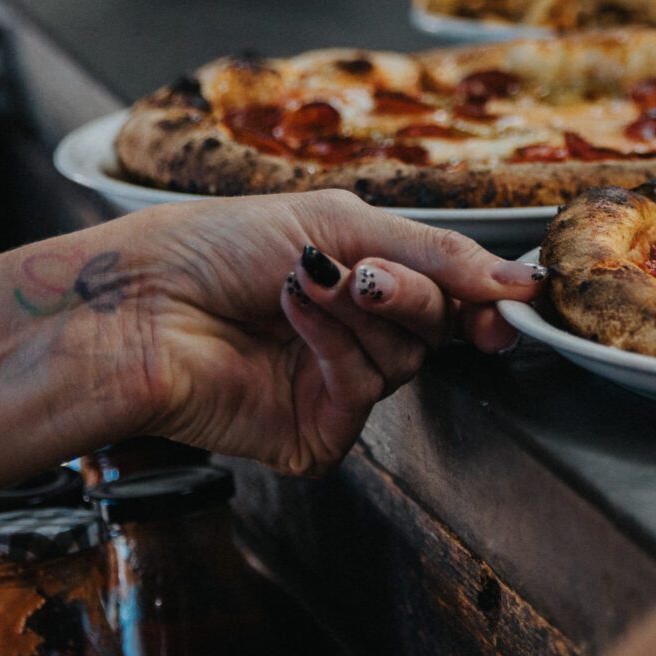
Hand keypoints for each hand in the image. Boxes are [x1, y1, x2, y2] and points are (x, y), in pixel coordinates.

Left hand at [81, 191, 545, 474]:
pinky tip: (289, 320)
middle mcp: (353, 336)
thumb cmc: (211, 246)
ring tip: (304, 285)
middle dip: (408, 295)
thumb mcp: (338, 221)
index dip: (483, 299)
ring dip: (358, 315)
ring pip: (404, 361)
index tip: (510, 300)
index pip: (449, 296)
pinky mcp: (312, 433)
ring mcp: (332, 387)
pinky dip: (333, 349)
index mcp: (361, 282)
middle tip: (368, 276)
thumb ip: (436, 253)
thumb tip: (521, 281)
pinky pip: (362, 396)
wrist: (134, 300)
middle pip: (437, 327)